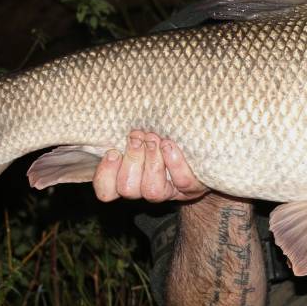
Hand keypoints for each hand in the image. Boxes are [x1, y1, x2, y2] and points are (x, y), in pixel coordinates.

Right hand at [92, 130, 206, 201]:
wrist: (201, 143)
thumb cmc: (162, 132)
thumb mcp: (141, 131)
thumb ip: (126, 132)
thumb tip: (110, 113)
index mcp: (129, 179)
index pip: (106, 192)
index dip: (105, 174)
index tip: (114, 151)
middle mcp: (146, 189)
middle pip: (127, 189)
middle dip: (132, 160)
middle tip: (138, 137)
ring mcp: (169, 192)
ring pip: (152, 191)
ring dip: (152, 162)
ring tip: (156, 140)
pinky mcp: (192, 187)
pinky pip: (182, 181)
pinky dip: (174, 162)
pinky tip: (170, 145)